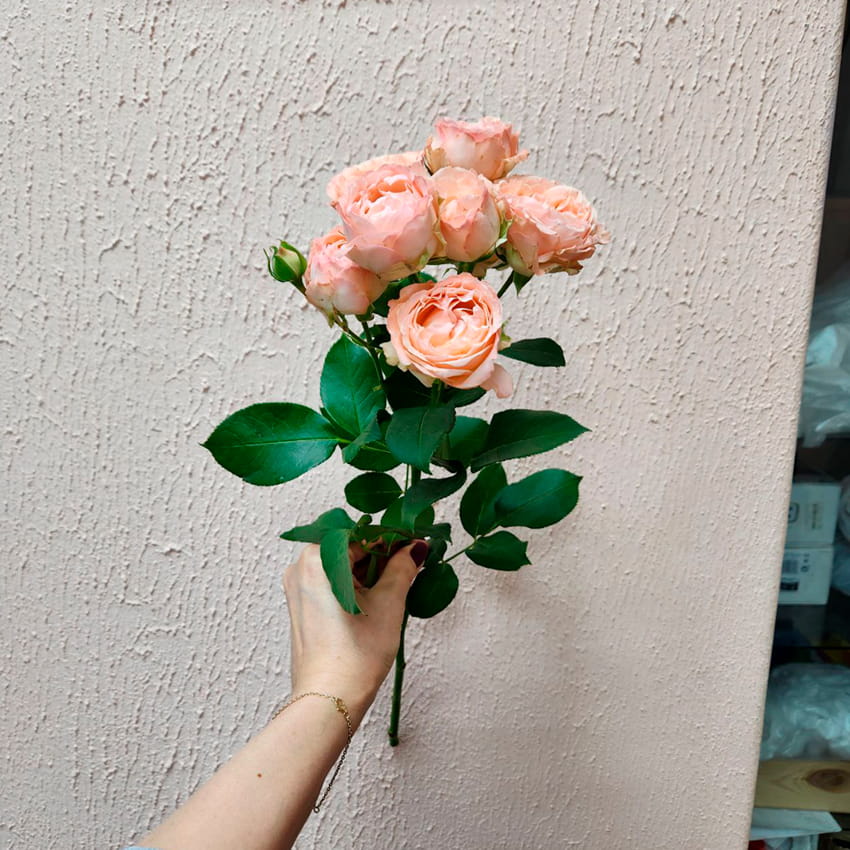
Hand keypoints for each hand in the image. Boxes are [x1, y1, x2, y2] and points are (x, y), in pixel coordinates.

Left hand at [282, 541, 426, 722]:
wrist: (329, 699)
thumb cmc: (354, 655)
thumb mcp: (388, 603)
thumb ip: (402, 567)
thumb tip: (414, 549)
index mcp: (318, 558)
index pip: (363, 535)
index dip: (393, 539)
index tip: (415, 544)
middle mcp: (301, 568)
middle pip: (350, 548)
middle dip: (382, 555)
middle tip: (411, 564)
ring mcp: (298, 588)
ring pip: (342, 566)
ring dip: (370, 571)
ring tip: (397, 583)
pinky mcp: (302, 606)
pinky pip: (332, 582)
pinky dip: (355, 584)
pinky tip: (377, 598)